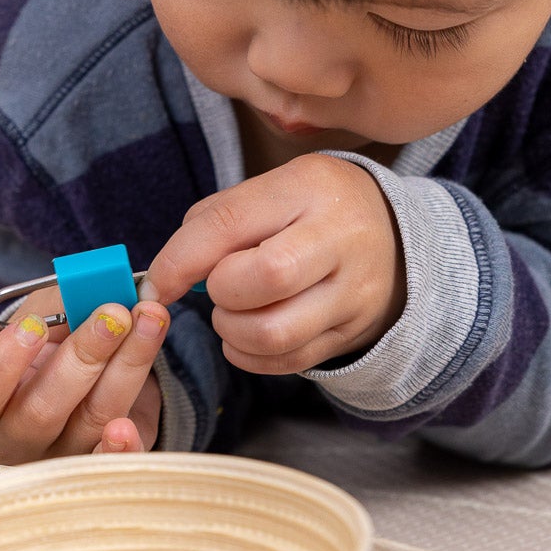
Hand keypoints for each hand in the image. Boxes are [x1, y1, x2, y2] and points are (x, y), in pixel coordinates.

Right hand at [0, 290, 164, 461]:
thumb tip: (94, 288)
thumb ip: (63, 303)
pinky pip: (114, 462)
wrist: (92, 376)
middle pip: (41, 410)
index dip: (3, 361)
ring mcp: (62, 457)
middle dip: (83, 357)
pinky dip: (124, 447)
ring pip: (92, 419)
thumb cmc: (55, 345)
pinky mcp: (103, 465)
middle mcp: (18, 437)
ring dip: (127, 366)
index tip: (35, 326)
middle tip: (114, 315)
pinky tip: (128, 428)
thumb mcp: (47, 316)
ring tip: (150, 321)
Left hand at [145, 154, 402, 374]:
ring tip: (234, 312)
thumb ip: (214, 223)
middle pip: (265, 278)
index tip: (157, 283)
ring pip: (275, 332)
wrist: (394, 238)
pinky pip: (288, 361)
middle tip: (219, 287)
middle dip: (221, 292)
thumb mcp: (270, 191)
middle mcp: (340, 238)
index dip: (181, 260)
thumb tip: (166, 276)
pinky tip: (249, 334)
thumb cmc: (311, 210)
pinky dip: (251, 356)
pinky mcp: (352, 333)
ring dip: (233, 330)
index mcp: (308, 188)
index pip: (230, 224)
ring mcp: (353, 291)